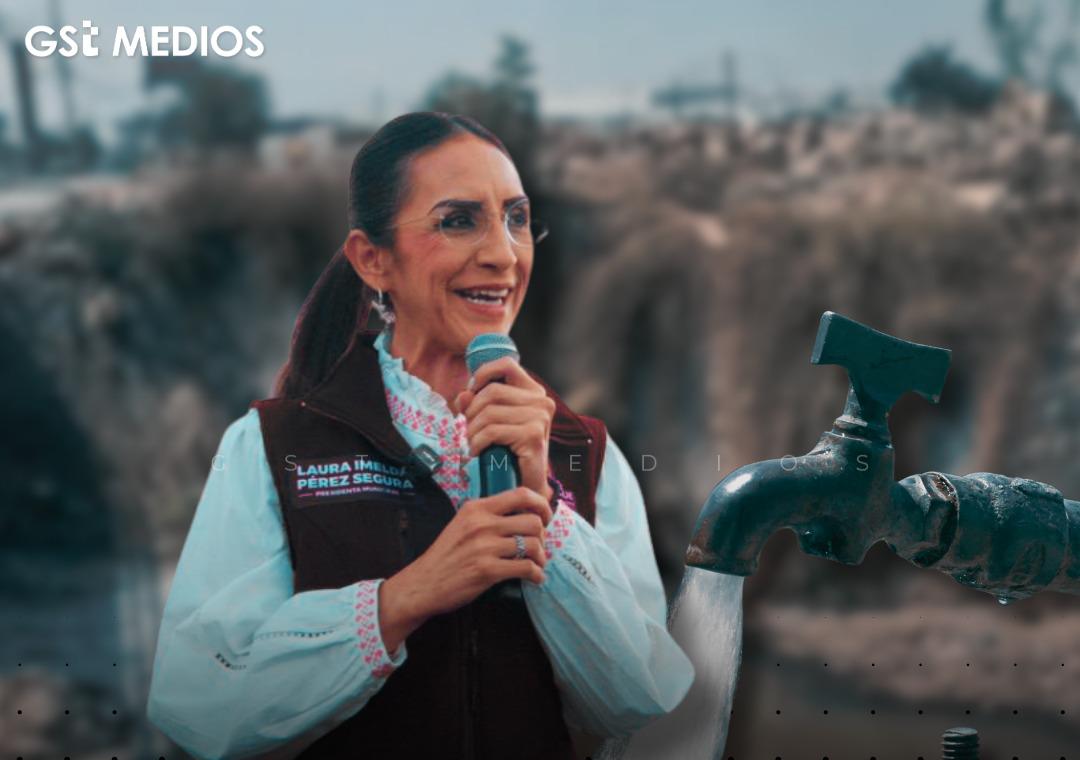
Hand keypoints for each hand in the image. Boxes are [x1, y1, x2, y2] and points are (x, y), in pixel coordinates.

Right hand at [378, 487, 552, 651]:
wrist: (423, 583)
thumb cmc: (446, 555)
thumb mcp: (463, 524)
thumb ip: (488, 516)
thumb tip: (524, 513)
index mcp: (477, 508)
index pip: (521, 494)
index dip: (541, 504)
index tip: (545, 517)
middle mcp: (482, 523)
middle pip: (533, 521)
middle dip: (542, 536)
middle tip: (538, 546)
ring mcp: (484, 547)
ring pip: (533, 545)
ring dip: (541, 557)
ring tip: (537, 564)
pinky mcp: (487, 570)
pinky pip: (526, 568)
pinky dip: (536, 574)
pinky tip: (534, 578)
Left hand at [453, 357, 555, 501]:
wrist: (526, 485)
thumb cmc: (507, 451)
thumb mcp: (491, 422)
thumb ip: (476, 404)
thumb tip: (463, 395)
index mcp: (534, 392)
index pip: (506, 365)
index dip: (483, 375)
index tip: (471, 395)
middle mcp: (542, 401)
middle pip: (492, 391)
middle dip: (472, 411)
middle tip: (468, 431)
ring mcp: (540, 418)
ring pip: (489, 412)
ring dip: (472, 430)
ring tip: (472, 443)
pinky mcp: (533, 436)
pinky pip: (492, 431)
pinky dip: (477, 442)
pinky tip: (476, 452)